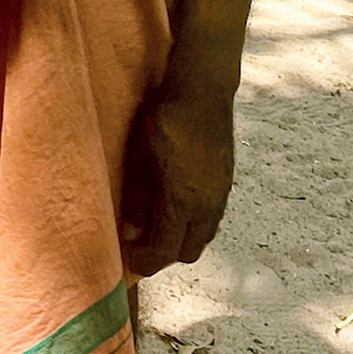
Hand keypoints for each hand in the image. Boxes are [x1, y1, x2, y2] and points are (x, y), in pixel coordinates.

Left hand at [119, 79, 234, 276]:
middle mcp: (207, 207)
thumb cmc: (162, 121)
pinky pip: (210, 220)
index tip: (125, 254)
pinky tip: (176, 206)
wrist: (202, 93)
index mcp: (182, 202)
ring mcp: (221, 197)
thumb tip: (129, 231)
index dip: (142, 260)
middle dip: (161, 255)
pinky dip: (192, 224)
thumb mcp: (138, 159)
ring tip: (155, 223)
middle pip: (186, 253)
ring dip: (179, 239)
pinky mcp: (227, 185)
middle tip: (138, 240)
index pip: (163, 252)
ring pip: (201, 238)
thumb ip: (135, 200)